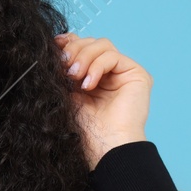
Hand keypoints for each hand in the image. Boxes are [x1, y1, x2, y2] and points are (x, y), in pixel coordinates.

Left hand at [54, 32, 151, 168]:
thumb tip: (55, 45)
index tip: (54, 46)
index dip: (68, 42)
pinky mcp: (136, 74)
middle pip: (91, 42)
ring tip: (75, 77)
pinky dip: (97, 66)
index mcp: (90, 77)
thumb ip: (63, 71)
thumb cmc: (85, 130)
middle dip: (74, 51)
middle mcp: (108, 73)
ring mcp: (123, 73)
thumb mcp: (67, 94)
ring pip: (102, 45)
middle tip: (64, 67)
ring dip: (84, 57)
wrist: (104, 148)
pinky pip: (113, 56)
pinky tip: (89, 85)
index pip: (81, 47)